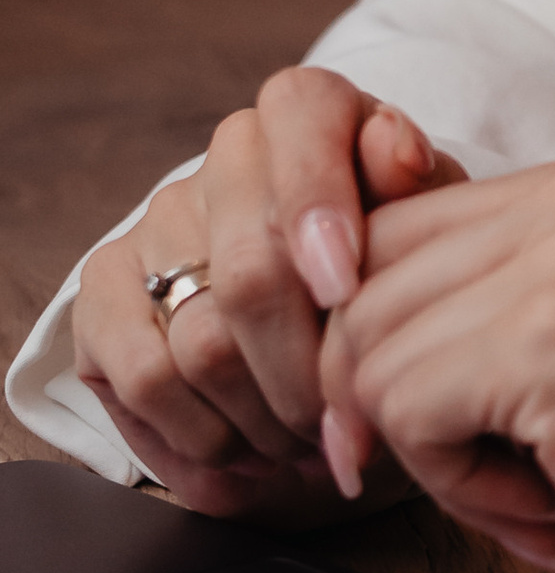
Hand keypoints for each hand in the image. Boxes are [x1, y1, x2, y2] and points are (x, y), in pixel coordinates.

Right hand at [69, 69, 464, 521]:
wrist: (331, 286)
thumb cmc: (399, 250)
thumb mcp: (433, 215)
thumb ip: (421, 184)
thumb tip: (398, 151)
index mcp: (305, 110)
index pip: (299, 125)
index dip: (318, 211)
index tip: (345, 294)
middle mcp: (224, 157)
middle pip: (249, 272)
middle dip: (307, 369)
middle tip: (348, 422)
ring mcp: (157, 221)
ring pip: (198, 344)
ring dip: (263, 420)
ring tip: (312, 447)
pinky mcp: (103, 292)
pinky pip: (141, 382)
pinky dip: (200, 441)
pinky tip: (249, 462)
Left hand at [320, 148, 554, 572]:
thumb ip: (472, 290)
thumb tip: (308, 306)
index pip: (391, 230)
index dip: (386, 344)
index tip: (448, 426)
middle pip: (364, 283)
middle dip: (389, 399)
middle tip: (491, 469)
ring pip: (369, 348)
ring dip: (424, 448)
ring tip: (529, 482)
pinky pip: (400, 406)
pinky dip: (450, 480)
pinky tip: (542, 497)